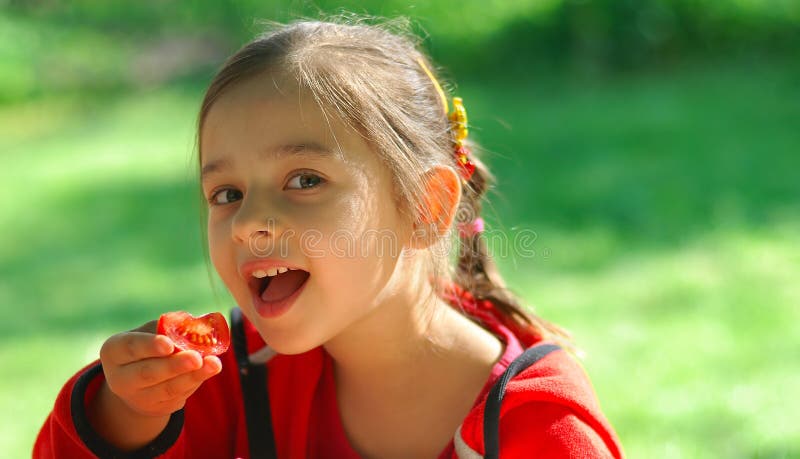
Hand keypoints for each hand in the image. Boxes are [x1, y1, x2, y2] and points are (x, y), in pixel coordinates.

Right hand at [98, 320, 222, 417]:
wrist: (139, 380)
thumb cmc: (149, 346)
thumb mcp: (151, 332)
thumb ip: (169, 327)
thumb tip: (196, 326)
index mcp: (114, 351)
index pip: (130, 347)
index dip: (150, 346)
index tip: (169, 343)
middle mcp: (120, 378)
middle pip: (148, 373)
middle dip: (174, 365)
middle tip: (196, 357)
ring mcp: (138, 397)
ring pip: (167, 388)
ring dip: (193, 376)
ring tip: (213, 364)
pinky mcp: (157, 408)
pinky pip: (179, 395)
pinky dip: (195, 381)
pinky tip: (209, 370)